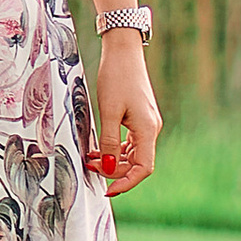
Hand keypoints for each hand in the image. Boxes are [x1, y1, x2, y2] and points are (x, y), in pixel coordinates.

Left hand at [88, 35, 162, 195]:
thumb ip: (109, 143)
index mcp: (147, 129)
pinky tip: (100, 149)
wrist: (123, 50)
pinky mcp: (140, 117)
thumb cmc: (116, 77)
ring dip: (114, 160)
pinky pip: (130, 142)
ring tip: (91, 158)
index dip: (126, 183)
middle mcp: (151, 129)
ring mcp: (147, 123)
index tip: (107, 190)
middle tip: (90, 166)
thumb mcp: (108, 111)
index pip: (143, 169)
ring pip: (133, 154)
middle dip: (115, 170)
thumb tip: (110, 170)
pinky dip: (116, 149)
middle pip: (137, 163)